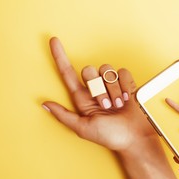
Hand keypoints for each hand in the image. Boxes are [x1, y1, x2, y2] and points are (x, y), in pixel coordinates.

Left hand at [42, 37, 154, 151]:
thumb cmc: (110, 136)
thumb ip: (64, 116)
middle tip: (106, 106)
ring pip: (107, 71)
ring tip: (118, 105)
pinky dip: (125, 85)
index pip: (68, 73)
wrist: (134, 138)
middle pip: (89, 70)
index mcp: (83, 99)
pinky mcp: (126, 84)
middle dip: (98, 89)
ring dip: (113, 90)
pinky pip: (122, 72)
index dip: (60, 56)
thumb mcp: (83, 128)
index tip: (53, 41)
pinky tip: (127, 98)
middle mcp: (96, 89)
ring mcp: (111, 86)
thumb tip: (44, 104)